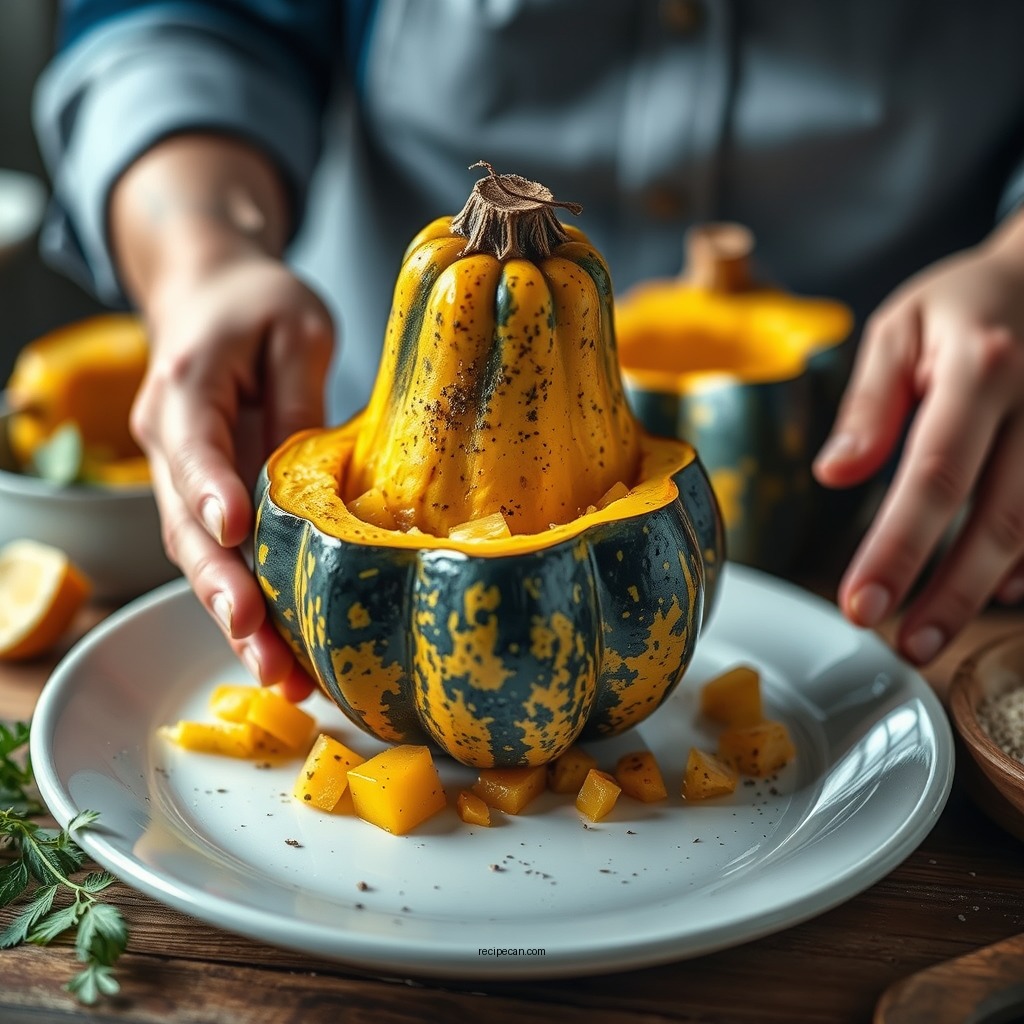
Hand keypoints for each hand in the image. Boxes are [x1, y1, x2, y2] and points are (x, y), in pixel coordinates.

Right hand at [131, 254, 332, 699]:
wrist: (211, 296)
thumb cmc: (256, 303)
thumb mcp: (296, 328)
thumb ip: (301, 397)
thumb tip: (316, 478)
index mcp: (187, 389)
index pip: (193, 445)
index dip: (212, 489)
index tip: (235, 529)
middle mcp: (170, 443)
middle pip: (186, 524)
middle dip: (220, 585)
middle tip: (256, 636)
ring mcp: (183, 477)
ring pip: (198, 556)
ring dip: (234, 615)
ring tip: (278, 672)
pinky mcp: (207, 498)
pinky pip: (222, 556)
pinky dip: (248, 603)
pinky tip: (281, 652)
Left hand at [813, 212, 1023, 664]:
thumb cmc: (959, 305)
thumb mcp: (898, 329)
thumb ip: (868, 405)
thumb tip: (833, 475)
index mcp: (980, 368)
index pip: (934, 475)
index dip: (898, 549)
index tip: (860, 604)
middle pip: (998, 518)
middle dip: (948, 594)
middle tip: (904, 646)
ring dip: (986, 590)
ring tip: (933, 635)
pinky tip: (996, 593)